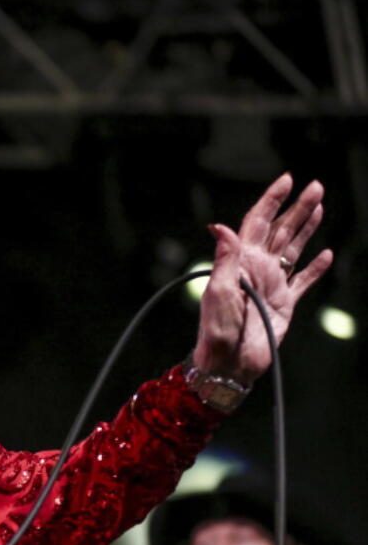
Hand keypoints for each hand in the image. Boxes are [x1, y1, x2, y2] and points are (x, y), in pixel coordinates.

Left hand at [194, 173, 333, 382]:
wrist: (229, 364)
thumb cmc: (217, 330)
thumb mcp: (218, 292)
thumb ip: (224, 259)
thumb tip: (218, 226)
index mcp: (241, 262)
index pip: (257, 223)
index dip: (271, 200)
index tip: (287, 180)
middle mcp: (257, 269)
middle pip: (280, 230)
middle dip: (296, 207)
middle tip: (315, 186)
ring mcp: (272, 285)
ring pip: (293, 249)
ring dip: (307, 228)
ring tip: (320, 206)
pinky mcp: (285, 304)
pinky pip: (303, 281)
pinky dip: (316, 268)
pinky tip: (326, 254)